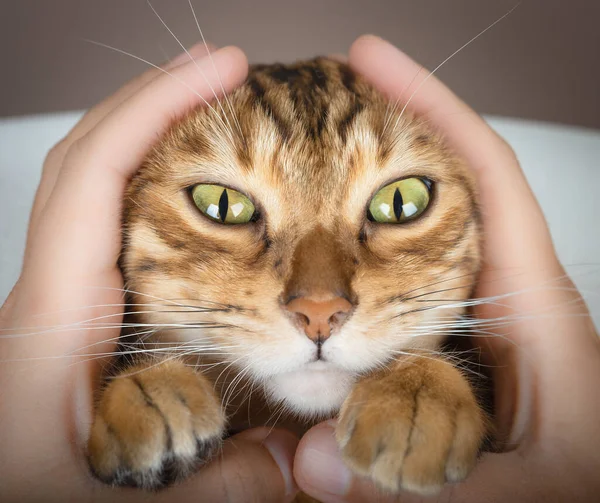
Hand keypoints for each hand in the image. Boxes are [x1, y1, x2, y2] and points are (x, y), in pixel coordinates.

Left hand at [0, 43, 297, 502]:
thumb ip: (218, 483)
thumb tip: (297, 457)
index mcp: (50, 320)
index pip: (93, 176)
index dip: (155, 108)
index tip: (223, 70)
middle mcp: (55, 298)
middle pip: (94, 164)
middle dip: (158, 105)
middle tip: (225, 75)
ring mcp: (69, 307)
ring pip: (107, 198)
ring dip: (159, 146)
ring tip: (220, 119)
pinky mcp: (89, 328)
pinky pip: (125, 242)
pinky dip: (164, 202)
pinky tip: (210, 209)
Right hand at [293, 35, 599, 502]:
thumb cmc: (590, 492)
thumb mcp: (522, 493)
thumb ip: (423, 480)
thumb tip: (315, 460)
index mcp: (535, 308)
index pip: (485, 176)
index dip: (431, 109)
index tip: (369, 61)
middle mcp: (501, 297)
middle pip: (441, 186)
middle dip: (383, 131)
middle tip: (314, 96)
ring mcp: (471, 317)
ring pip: (412, 237)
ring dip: (362, 195)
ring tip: (301, 162)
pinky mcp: (448, 348)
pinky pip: (395, 289)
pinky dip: (358, 265)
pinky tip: (322, 272)